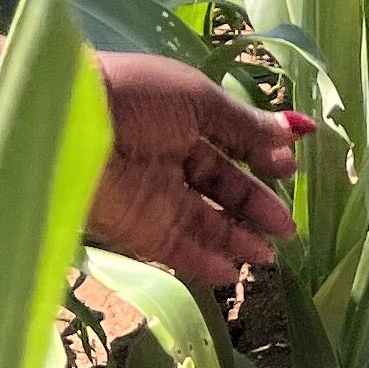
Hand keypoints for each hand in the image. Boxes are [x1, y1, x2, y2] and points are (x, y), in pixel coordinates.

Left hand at [88, 51, 309, 289]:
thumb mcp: (200, 100)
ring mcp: (153, 195)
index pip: (229, 143)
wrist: (70, 125)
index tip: (289, 172)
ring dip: (235, 240)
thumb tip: (298, 133)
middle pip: (220, 188)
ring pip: (203, 224)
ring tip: (268, 257)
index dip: (260, 158)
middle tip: (287, 228)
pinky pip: (177, 249)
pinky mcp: (137, 229)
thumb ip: (247, 126)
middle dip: (254, 207)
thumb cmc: (139, 96)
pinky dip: (204, 262)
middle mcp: (169, 157)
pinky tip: (231, 270)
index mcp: (182, 116)